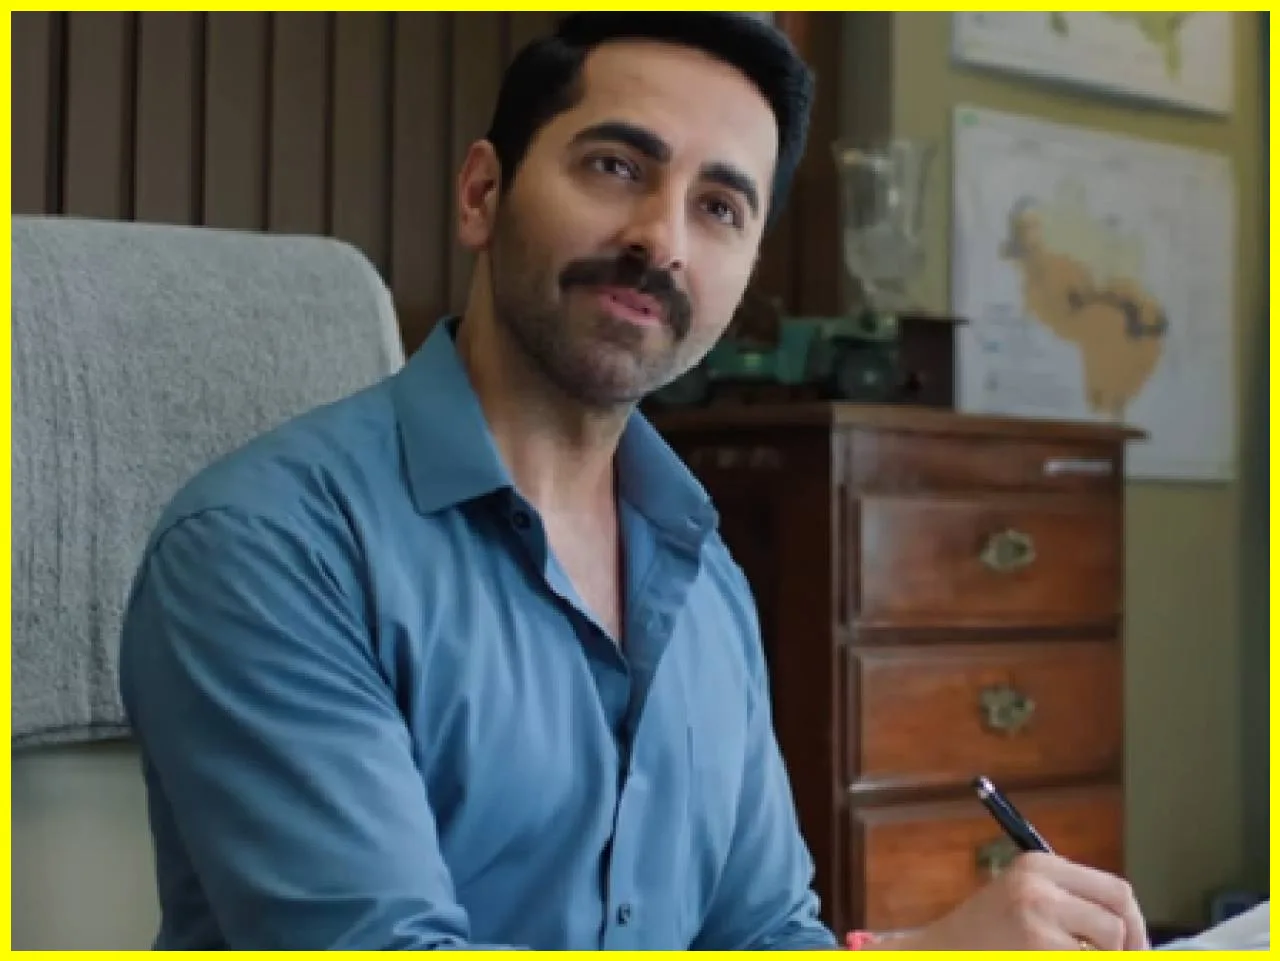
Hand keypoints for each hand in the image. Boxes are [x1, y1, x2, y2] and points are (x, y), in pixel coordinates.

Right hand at [873, 852, 1148, 950]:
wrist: (940, 952)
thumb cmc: (985, 936)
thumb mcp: (1025, 899)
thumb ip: (1070, 904)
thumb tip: (1133, 935)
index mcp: (1040, 865)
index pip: (1116, 891)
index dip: (1135, 924)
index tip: (1135, 949)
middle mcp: (1039, 886)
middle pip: (1117, 919)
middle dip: (1126, 949)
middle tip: (1117, 959)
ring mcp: (1037, 919)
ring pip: (1107, 948)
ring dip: (1096, 959)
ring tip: (1061, 956)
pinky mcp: (1038, 948)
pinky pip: (1084, 960)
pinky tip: (1040, 959)